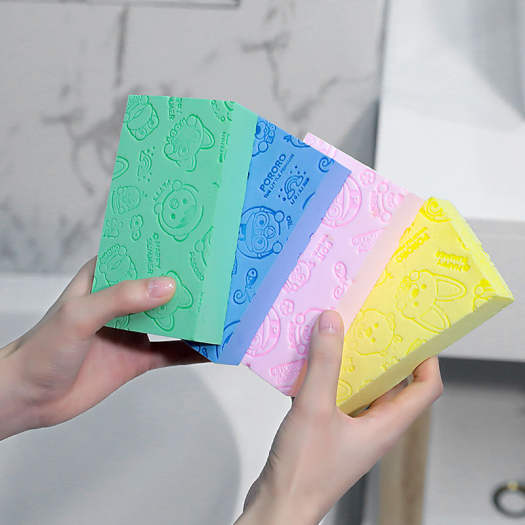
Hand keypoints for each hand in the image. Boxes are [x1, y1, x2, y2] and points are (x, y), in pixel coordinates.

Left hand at [0, 257, 205, 439]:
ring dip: (196, 316)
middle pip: (163, 287)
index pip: (142, 255)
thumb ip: (122, 299)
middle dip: (191, 282)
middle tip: (223, 274)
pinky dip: (193, 351)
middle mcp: (124, 300)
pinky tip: (214, 348)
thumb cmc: (43, 348)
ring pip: (173, 318)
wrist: (29, 399)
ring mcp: (134, 329)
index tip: (198, 241)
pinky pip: (173, 352)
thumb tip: (168, 286)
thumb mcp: (79, 315)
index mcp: (106, 278)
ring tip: (226, 309)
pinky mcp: (139, 357)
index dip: (167, 248)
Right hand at [236, 310, 442, 524]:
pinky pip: (334, 395)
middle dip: (381, 353)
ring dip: (349, 363)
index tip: (413, 334)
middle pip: (391, 384)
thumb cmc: (304, 472)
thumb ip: (324, 363)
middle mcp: (373, 427)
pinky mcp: (329, 431)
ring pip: (360, 388)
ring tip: (336, 336)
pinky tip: (306, 362)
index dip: (425, 360)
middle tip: (368, 325)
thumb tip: (332, 323)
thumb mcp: (315, 408)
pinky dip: (325, 376)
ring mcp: (351, 430)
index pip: (425, 389)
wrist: (278, 506)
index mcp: (385, 425)